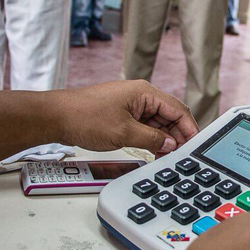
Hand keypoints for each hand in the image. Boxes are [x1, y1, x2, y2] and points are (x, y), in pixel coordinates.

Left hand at [52, 80, 197, 153]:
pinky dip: (150, 138)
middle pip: (169, 116)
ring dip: (163, 139)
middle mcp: (140, 95)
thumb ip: (152, 139)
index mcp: (145, 92)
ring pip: (157, 122)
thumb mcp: (124, 133)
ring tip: (166, 157)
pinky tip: (152, 151)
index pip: (178, 109)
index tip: (194, 145)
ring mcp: (130, 104)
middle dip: (177, 136)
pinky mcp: (122, 114)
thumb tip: (170, 145)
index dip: (189, 129)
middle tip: (181, 155)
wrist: (55, 117)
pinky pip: (144, 125)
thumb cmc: (84, 117)